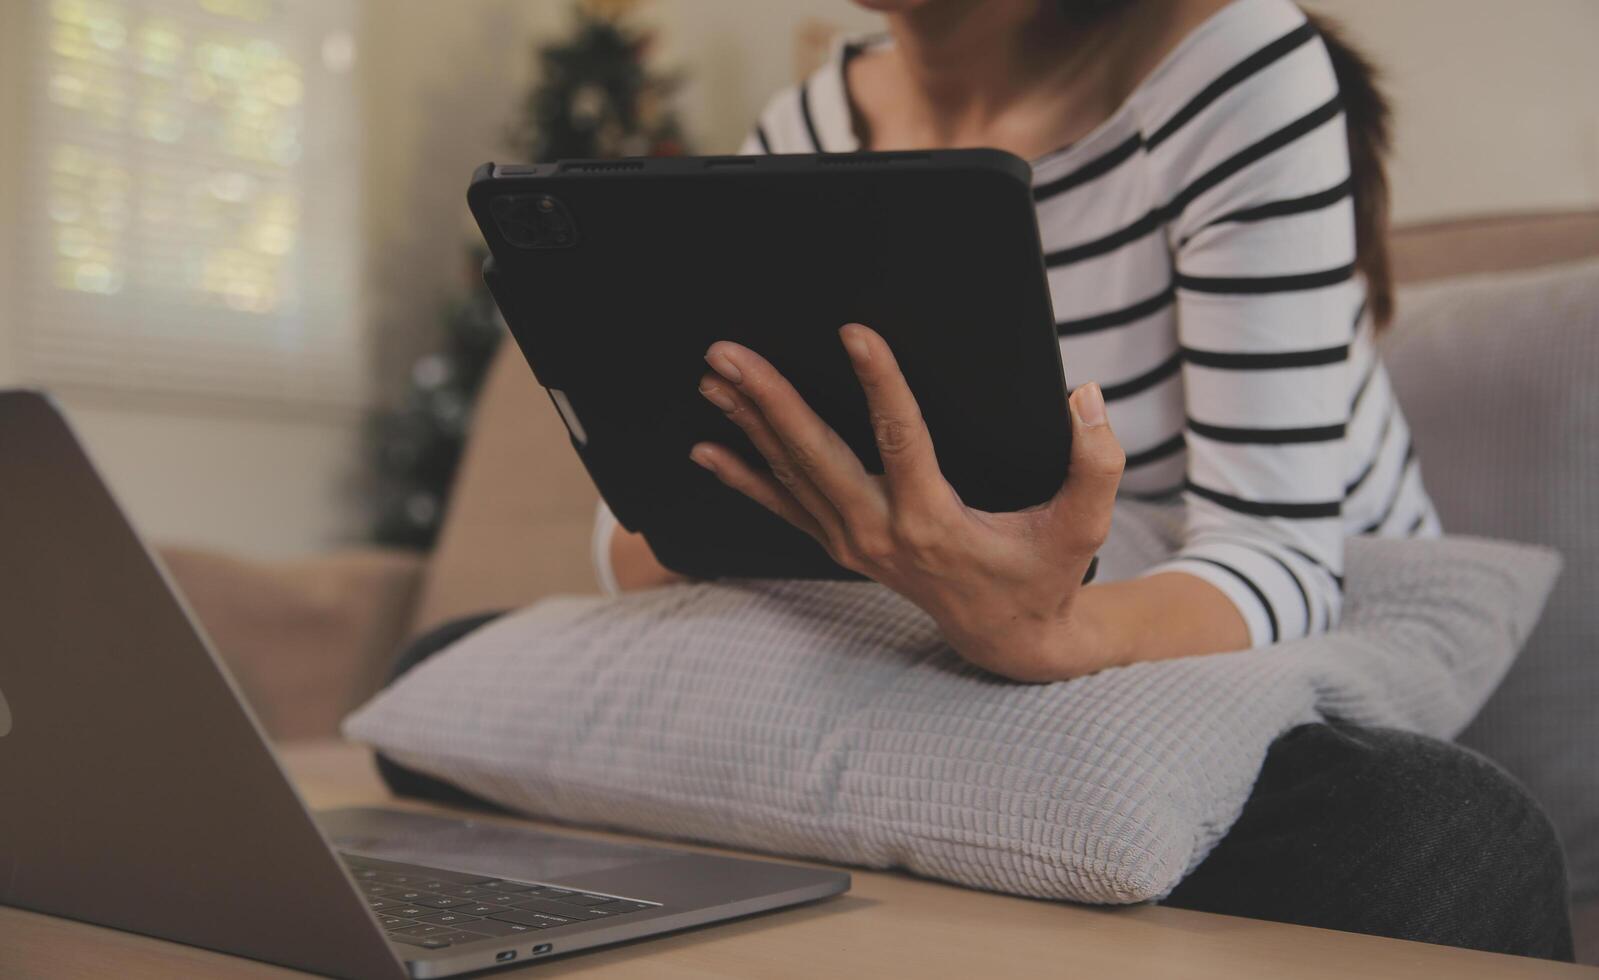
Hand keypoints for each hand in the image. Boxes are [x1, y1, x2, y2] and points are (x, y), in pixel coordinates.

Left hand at [690, 323, 1126, 681]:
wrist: (1007, 639)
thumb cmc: (1044, 574)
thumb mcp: (1084, 527)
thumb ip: (1097, 464)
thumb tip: (1084, 397)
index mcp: (935, 521)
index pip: (902, 441)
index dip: (881, 385)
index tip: (855, 333)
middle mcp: (881, 532)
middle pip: (815, 455)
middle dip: (769, 400)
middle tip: (728, 353)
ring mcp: (853, 542)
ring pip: (790, 475)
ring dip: (748, 424)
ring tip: (712, 377)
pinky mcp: (842, 546)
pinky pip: (783, 507)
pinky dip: (744, 477)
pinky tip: (707, 448)